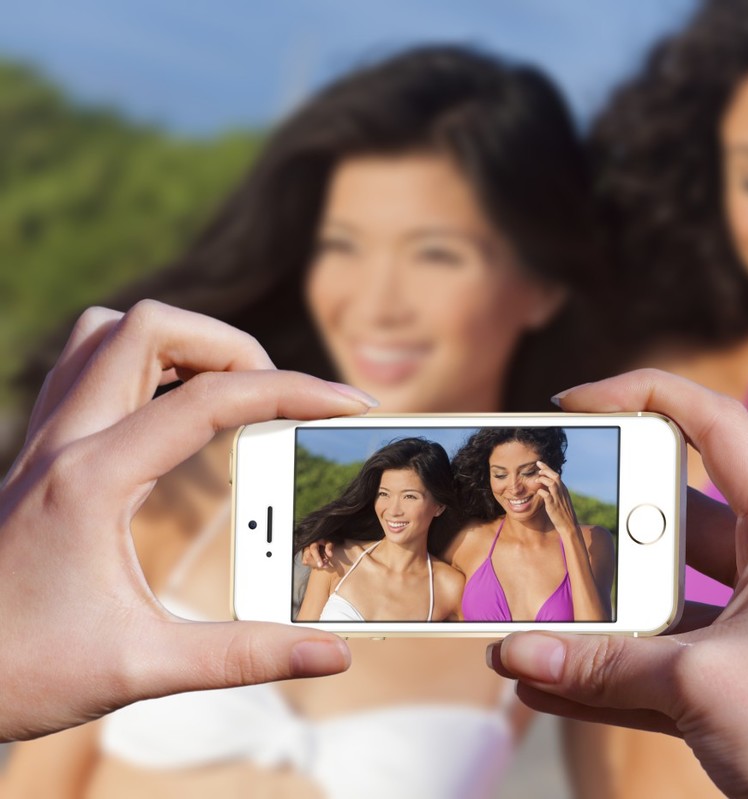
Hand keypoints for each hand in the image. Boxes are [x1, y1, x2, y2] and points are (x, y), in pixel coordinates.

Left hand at [0, 301, 375, 741]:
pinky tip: (173, 416)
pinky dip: (143, 366)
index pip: (211, 398)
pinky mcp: (38, 455)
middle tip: (278, 399)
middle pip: (150, 326)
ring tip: (230, 391)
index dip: (294, 391)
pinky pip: (88, 368)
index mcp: (92, 479)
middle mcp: (62, 442)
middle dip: (233, 344)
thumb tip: (334, 656)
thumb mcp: (141, 668)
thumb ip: (244, 656)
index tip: (348, 404)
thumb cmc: (20, 672)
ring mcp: (42, 442)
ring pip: (108, 332)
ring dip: (179, 343)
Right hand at [487, 369, 747, 797]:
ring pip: (659, 593)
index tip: (578, 401)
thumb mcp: (699, 684)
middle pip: (671, 516)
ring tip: (529, 613)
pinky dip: (607, 668)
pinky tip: (546, 679)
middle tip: (537, 525)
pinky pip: (659, 658)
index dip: (646, 394)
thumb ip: (602, 665)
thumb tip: (515, 653)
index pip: (717, 426)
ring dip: (598, 609)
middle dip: (602, 525)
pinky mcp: (736, 679)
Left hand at [534, 460, 579, 535]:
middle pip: (555, 476)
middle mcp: (562, 492)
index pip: (556, 475)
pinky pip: (547, 495)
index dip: (547, 469)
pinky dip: (541, 491)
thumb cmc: (564, 513)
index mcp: (564, 489)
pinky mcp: (553, 505)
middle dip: (545, 470)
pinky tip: (538, 492)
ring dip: (543, 479)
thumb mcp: (562, 500)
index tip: (540, 464)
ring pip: (552, 483)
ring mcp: (558, 498)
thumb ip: (556, 492)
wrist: (569, 525)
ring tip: (536, 480)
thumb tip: (548, 486)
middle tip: (537, 468)